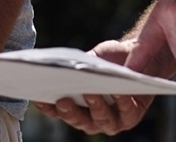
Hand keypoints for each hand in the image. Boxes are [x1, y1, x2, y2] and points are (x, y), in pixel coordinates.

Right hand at [33, 39, 152, 135]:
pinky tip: (118, 91)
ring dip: (95, 107)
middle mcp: (92, 119)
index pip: (59, 110)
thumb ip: (80, 65)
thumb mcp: (92, 59)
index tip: (38, 97)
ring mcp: (112, 121)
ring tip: (91, 93)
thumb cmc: (109, 59)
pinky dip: (121, 102)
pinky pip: (126, 112)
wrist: (137, 54)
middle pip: (78, 120)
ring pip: (101, 120)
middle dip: (70, 111)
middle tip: (63, 99)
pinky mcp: (132, 117)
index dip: (48, 107)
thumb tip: (65, 67)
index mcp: (78, 106)